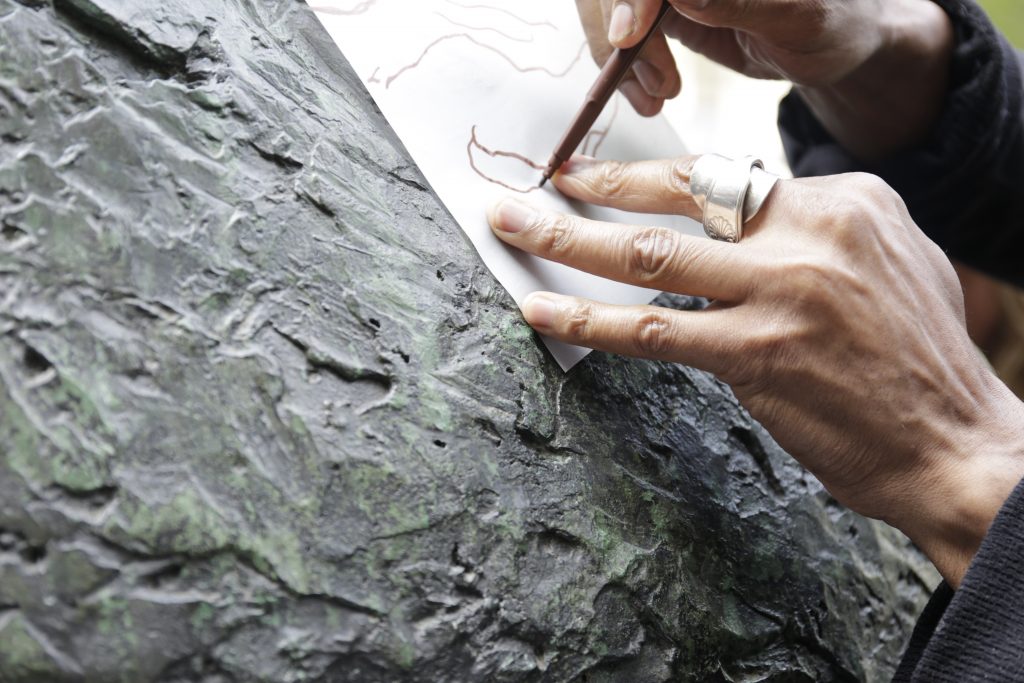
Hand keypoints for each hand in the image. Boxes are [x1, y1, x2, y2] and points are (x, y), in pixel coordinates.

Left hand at [487, 156, 1023, 586]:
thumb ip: (818, 230)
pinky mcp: (755, 354)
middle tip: (548, 180)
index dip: (656, 177)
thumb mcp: (891, 260)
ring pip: (647, 255)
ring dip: (567, 239)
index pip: (726, 174)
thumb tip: (743, 220)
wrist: (955, 444)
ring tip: (514, 226)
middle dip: (599, 184)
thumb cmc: (921, 361)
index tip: (613, 178)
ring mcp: (779, 292)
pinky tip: (543, 311)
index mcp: (842, 201)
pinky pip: (651, 329)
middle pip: (680, 193)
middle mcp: (810, 232)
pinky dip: (588, 320)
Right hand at [576, 0, 953, 158]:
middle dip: (619, 31)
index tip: (633, 35)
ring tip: (655, 97)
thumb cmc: (836, 23)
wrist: (837, 44)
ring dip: (618, 58)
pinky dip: (624, 69)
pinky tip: (649, 94)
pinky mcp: (663, 10)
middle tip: (650, 82)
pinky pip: (621, 33)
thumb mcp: (799, 18)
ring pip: (610, 8)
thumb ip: (741, 2)